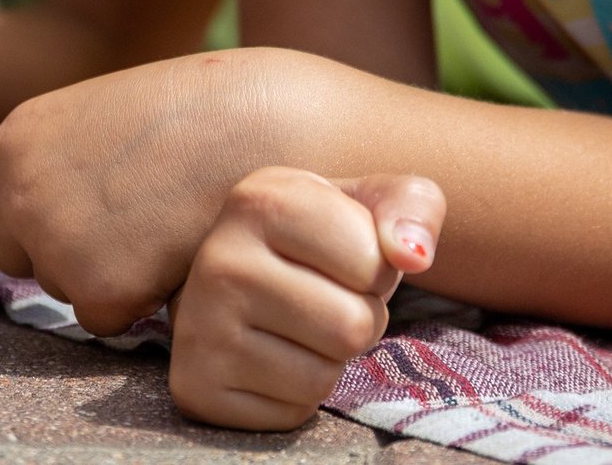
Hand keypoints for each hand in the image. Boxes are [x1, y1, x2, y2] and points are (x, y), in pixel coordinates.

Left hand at [0, 47, 332, 336]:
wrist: (260, 118)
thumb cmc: (196, 110)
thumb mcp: (100, 116)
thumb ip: (60, 162)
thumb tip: (48, 215)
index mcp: (10, 144)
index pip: (11, 208)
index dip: (67, 207)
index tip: (115, 190)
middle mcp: (16, 193)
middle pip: (25, 254)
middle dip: (75, 248)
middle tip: (141, 216)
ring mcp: (52, 241)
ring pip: (66, 289)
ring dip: (109, 274)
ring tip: (163, 224)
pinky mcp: (97, 286)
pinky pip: (106, 319)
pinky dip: (140, 299)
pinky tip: (173, 250)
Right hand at [169, 168, 443, 430]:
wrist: (242, 276)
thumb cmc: (322, 237)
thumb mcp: (373, 202)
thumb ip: (412, 208)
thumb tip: (414, 255)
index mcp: (260, 200)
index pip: (373, 262)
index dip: (377, 269)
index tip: (343, 256)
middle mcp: (218, 260)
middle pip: (353, 326)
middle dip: (359, 318)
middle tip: (325, 296)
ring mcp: (198, 327)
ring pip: (324, 376)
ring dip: (330, 358)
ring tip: (299, 324)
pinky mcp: (197, 386)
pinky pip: (293, 411)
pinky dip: (297, 393)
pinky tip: (272, 355)